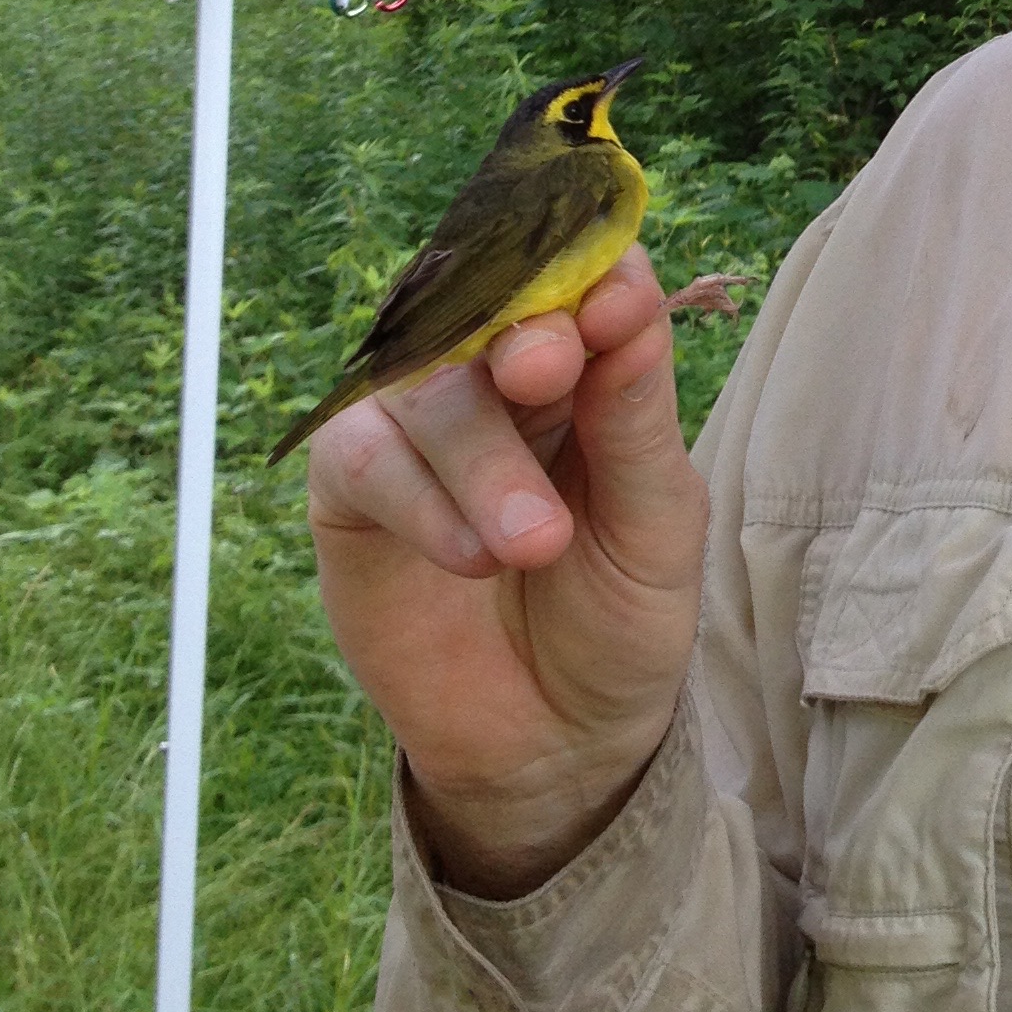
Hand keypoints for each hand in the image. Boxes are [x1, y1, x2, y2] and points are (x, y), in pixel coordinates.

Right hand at [306, 247, 707, 897]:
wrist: (561, 741)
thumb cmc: (620, 616)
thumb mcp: (658, 524)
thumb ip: (636, 416)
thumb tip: (629, 297)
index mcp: (587, 365)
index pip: (580, 278)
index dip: (588, 271)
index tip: (615, 298)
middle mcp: (494, 378)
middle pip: (490, 312)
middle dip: (518, 333)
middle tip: (545, 372)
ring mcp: (418, 429)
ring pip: (424, 384)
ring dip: (479, 456)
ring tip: (533, 544)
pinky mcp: (353, 490)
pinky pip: (364, 455)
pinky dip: (419, 501)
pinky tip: (471, 558)